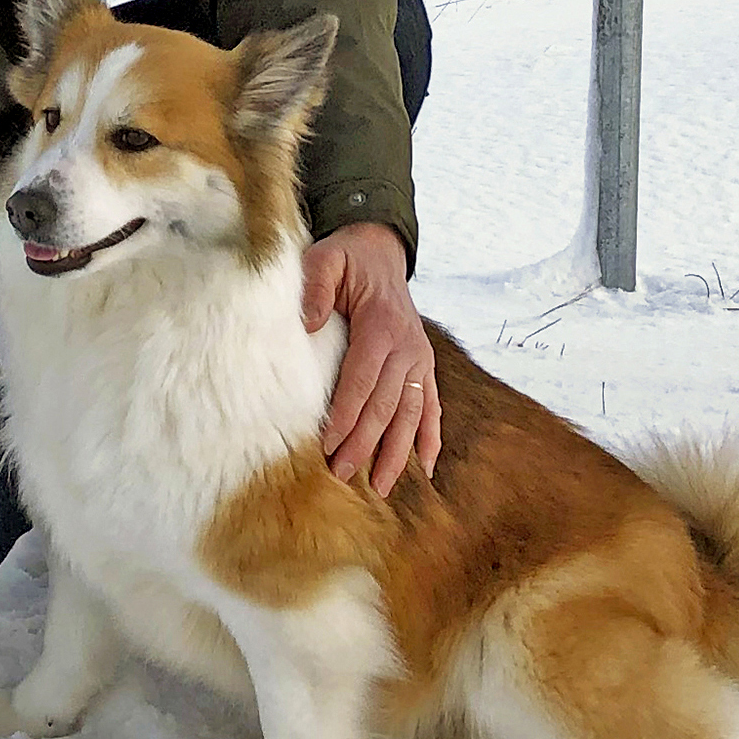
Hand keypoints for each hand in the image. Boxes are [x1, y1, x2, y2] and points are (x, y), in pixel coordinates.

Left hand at [301, 222, 440, 496]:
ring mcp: (420, 358)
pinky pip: (432, 405)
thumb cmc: (347, 259)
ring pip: (412, 413)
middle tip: (341, 474)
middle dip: (365, 443)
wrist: (380, 250)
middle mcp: (407, 345)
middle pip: (387, 403)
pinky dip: (430, 437)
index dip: (347, 413)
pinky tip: (426, 467)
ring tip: (382, 487)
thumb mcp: (325, 258)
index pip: (362, 377)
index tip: (327, 445)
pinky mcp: (424, 365)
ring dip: (397, 451)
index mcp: (381, 323)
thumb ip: (314, 285)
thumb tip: (307, 324)